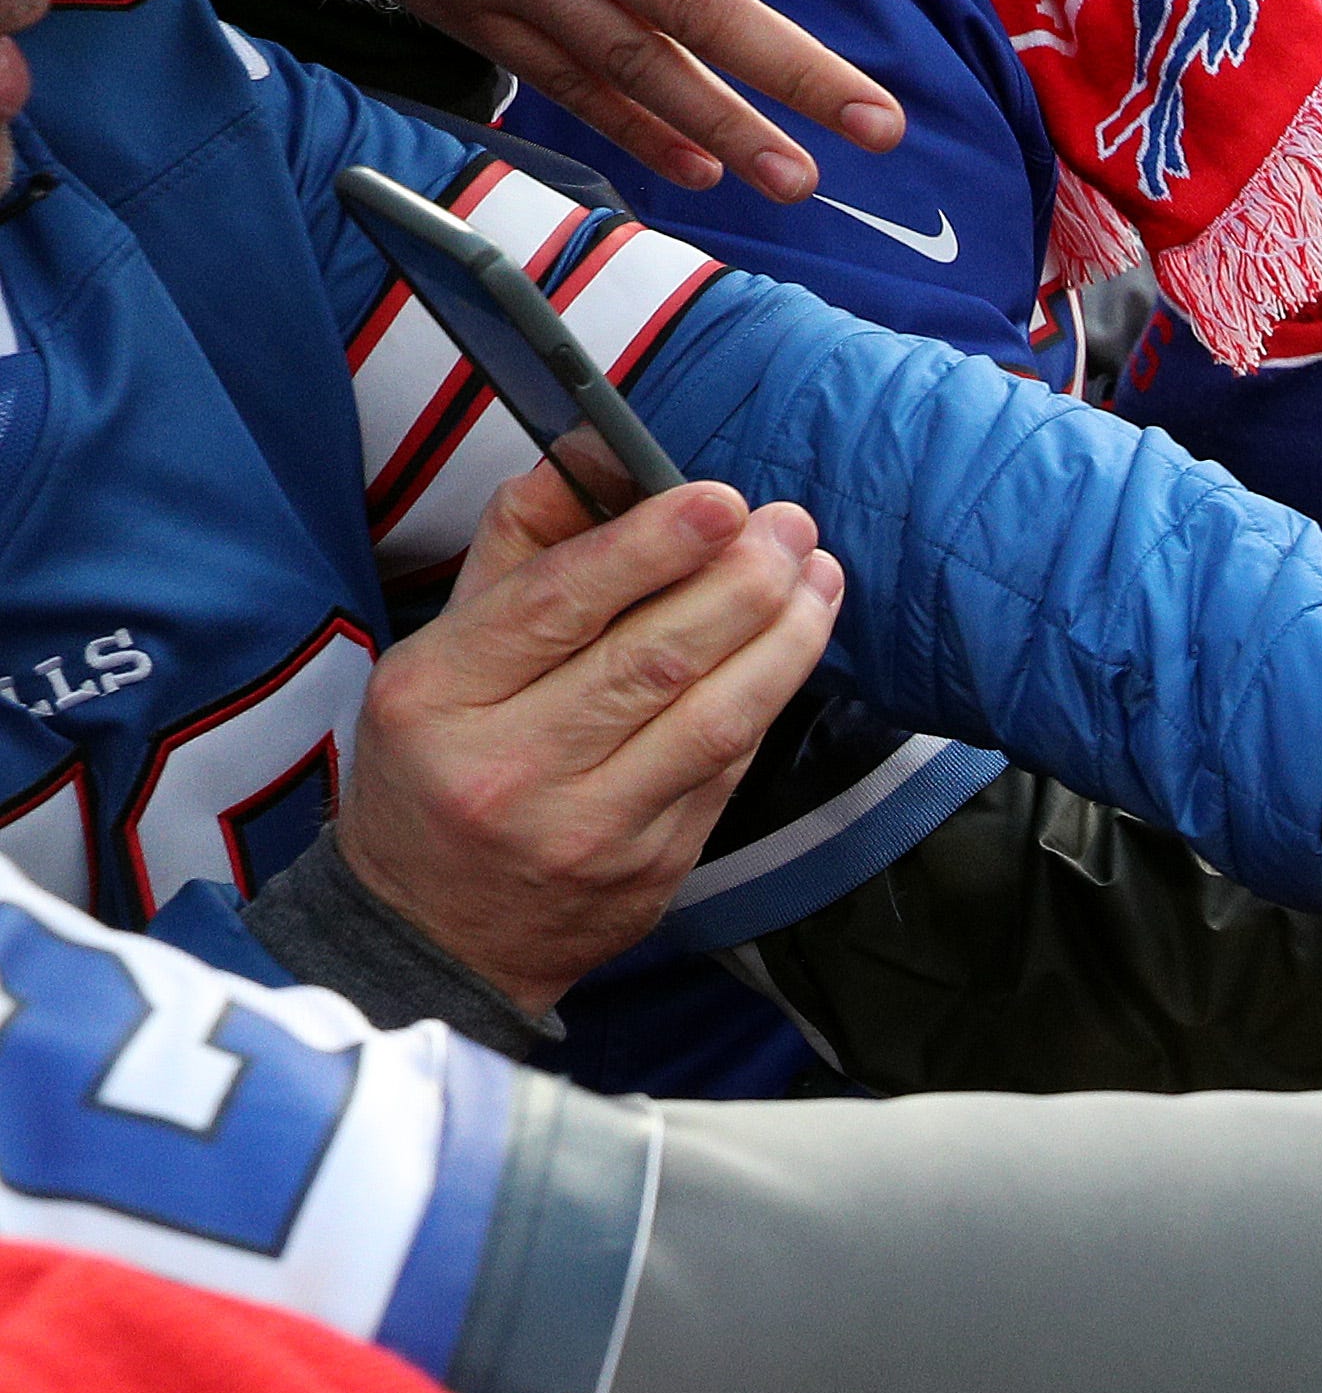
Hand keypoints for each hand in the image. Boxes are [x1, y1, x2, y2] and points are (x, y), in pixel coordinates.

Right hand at [333, 466, 845, 1017]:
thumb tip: (593, 458)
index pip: (557, 606)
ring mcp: (586, 827)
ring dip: (783, 638)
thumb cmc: (437, 769)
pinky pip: (727, 768)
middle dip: (739, 582)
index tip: (720, 499)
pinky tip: (792, 645)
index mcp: (436, 698)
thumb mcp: (437, 656)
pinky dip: (767, 697)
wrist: (437, 934)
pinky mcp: (649, 869)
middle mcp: (509, 767)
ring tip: (816, 574)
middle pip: (652, 659)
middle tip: (787, 526)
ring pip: (713, 718)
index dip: (649, 546)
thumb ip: (516, 553)